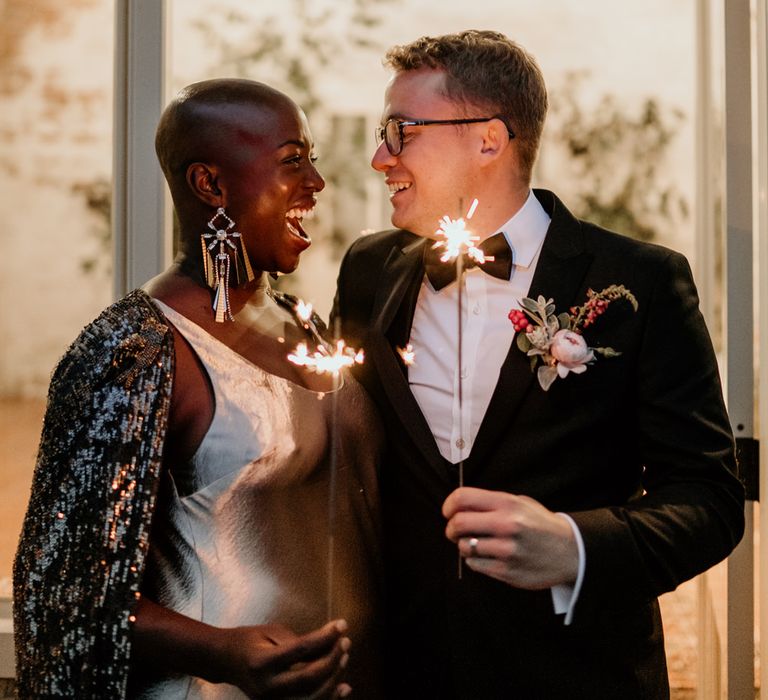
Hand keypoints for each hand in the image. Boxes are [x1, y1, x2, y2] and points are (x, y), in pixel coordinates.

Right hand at [218, 619, 351, 698]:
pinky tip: (343, 687)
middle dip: (331, 660)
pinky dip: (328, 697)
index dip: (324, 637)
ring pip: (311, 698)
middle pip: (308, 679)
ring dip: (333, 679)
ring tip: (344, 658)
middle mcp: (266, 687)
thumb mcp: (271, 631)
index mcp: (261, 662)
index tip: (341, 624)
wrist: (225, 661)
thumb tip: (329, 643)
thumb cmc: (248, 640)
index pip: (300, 650)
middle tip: (345, 642)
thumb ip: (298, 640)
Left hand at [443, 487, 578, 589]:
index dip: (448, 505)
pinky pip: (475, 565)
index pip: (462, 498)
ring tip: (477, 544)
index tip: (448, 511)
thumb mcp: (520, 503)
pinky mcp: (507, 571)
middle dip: (451, 528)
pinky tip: (488, 556)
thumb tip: (460, 506)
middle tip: (455, 530)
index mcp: (507, 504)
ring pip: (465, 547)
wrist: (571, 552)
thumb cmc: (540, 524)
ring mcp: (506, 550)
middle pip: (458, 523)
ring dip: (465, 545)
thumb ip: (492, 503)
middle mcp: (506, 525)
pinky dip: (476, 560)